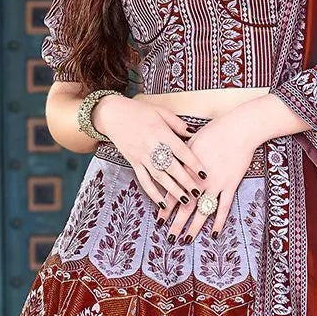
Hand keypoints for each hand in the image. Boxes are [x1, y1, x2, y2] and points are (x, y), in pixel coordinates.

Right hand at [92, 93, 205, 208]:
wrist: (112, 114)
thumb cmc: (139, 111)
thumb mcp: (161, 111)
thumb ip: (177, 124)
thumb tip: (194, 134)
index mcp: (161, 132)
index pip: (181, 151)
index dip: (193, 163)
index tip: (204, 174)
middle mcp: (152, 146)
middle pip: (172, 168)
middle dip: (186, 182)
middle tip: (199, 193)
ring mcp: (141, 156)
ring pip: (159, 177)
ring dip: (173, 190)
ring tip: (185, 201)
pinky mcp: (133, 163)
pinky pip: (144, 181)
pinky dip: (153, 193)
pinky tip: (162, 204)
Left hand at [163, 107, 262, 242]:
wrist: (239, 129)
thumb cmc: (215, 131)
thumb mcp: (191, 141)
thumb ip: (181, 155)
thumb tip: (170, 160)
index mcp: (187, 170)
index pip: (173, 193)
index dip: (165, 208)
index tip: (159, 220)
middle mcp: (199, 181)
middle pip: (185, 207)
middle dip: (176, 224)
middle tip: (169, 239)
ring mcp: (216, 185)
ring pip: (202, 212)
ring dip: (193, 228)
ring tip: (186, 241)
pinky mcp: (230, 186)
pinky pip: (223, 208)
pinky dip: (218, 222)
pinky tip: (213, 234)